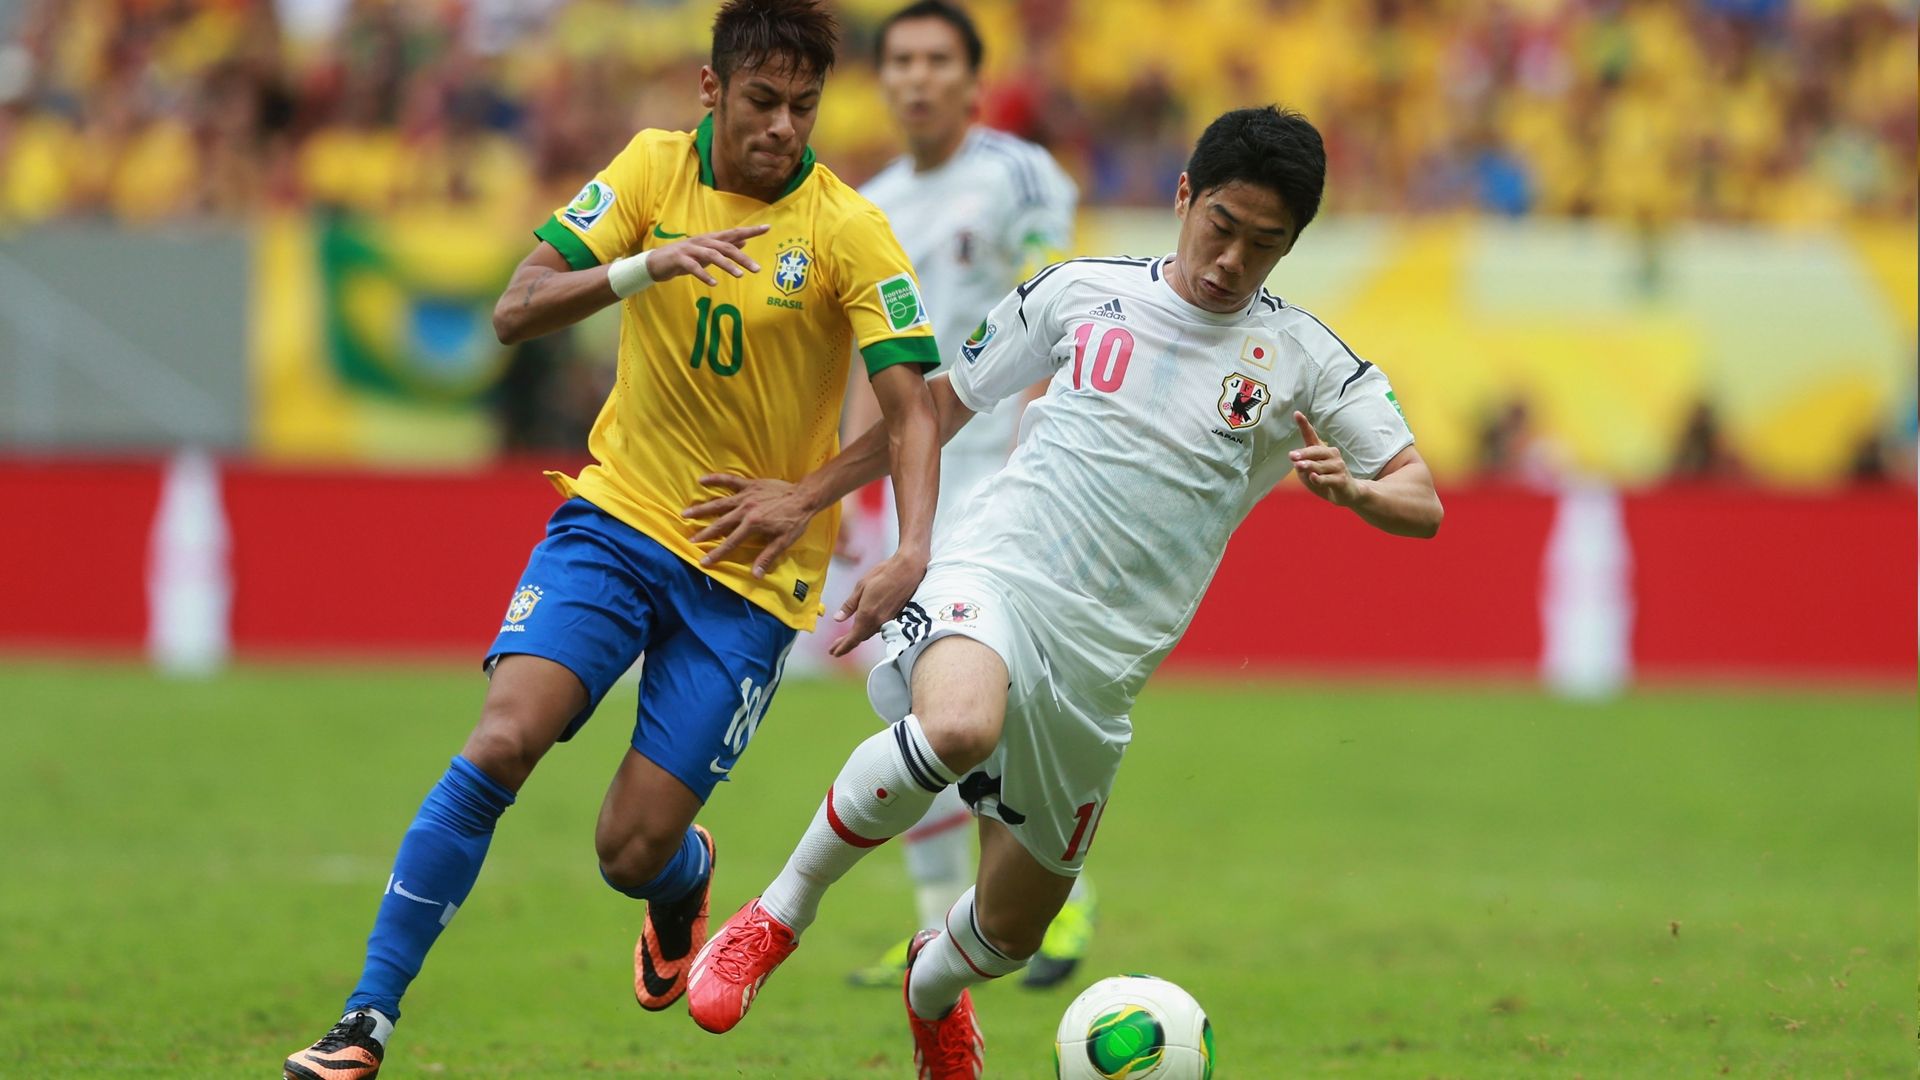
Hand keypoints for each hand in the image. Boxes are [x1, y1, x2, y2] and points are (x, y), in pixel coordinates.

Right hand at [644, 224, 768, 286]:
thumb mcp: (707, 252)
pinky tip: (713, 283)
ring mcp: (690, 249)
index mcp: (710, 239)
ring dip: (727, 265)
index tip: (768, 228)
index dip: (751, 230)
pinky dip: (704, 274)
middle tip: (758, 269)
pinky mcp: (679, 259)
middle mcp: (702, 241)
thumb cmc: (685, 257)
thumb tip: (745, 239)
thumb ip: (725, 246)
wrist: (656, 263)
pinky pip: (693, 267)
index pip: (734, 233)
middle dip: (743, 257)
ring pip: (712, 254)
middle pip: (726, 246)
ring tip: (739, 276)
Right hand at [683, 473, 816, 576]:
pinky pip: (730, 481)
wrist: (805, 496)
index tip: (703, 561)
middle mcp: (745, 510)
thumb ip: (767, 557)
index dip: (716, 553)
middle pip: (719, 523)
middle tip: (689, 540)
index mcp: (753, 525)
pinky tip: (701, 480)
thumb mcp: (784, 542)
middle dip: (703, 533)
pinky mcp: (750, 485)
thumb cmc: (795, 520)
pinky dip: (716, 479)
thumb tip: (756, 575)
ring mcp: (746, 496)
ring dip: (702, 509)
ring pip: (719, 503)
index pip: (730, 543)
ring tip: (685, 513)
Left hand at [829, 550, 926, 656]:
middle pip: (860, 637)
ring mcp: (888, 620)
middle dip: (847, 644)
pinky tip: (863, 628)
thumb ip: (849, 606)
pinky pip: (878, 628)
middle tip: (834, 648)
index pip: (853, 638)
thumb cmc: (883, 574)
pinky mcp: (895, 617)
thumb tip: (837, 619)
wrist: (908, 569)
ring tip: (846, 640)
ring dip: (857, 637)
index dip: (842, 647)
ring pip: (869, 633)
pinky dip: (867, 631)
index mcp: (867, 614)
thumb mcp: (861, 587)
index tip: (832, 652)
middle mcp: (878, 621)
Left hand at [1290, 411, 1362, 504]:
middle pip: (1315, 451)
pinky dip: (1320, 479)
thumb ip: (1302, 469)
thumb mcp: (1309, 475)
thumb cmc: (1325, 480)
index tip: (1296, 413)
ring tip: (1299, 466)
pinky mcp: (1341, 479)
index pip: (1311, 435)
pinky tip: (1314, 477)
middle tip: (1292, 455)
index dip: (1304, 424)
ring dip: (1309, 466)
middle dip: (1304, 453)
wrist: (1347, 493)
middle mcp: (1331, 455)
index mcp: (1321, 451)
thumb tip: (1298, 464)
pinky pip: (1327, 478)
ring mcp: (1338, 466)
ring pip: (1320, 466)